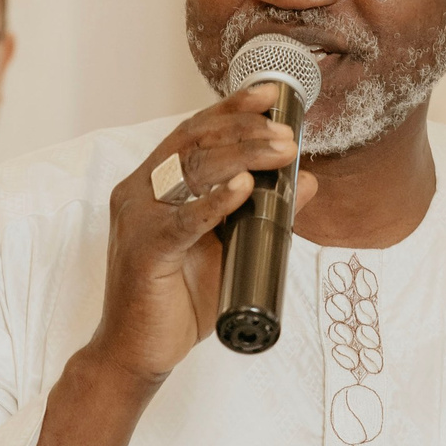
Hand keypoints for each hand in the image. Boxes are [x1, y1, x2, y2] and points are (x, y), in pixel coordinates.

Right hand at [83, 88, 314, 387]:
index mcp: (155, 184)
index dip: (230, 109)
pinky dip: (213, 203)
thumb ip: (266, 214)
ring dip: (240, 156)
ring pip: (190, 171)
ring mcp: (137, 219)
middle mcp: (140, 192)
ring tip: (280, 151)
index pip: (194, 133)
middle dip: (245, 131)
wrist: (139, 351)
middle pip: (194, 144)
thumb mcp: (233, 248)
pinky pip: (181, 221)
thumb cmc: (179, 298)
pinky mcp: (143, 251)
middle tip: (287, 135)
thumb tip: (307, 181)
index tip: (270, 95)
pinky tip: (241, 189)